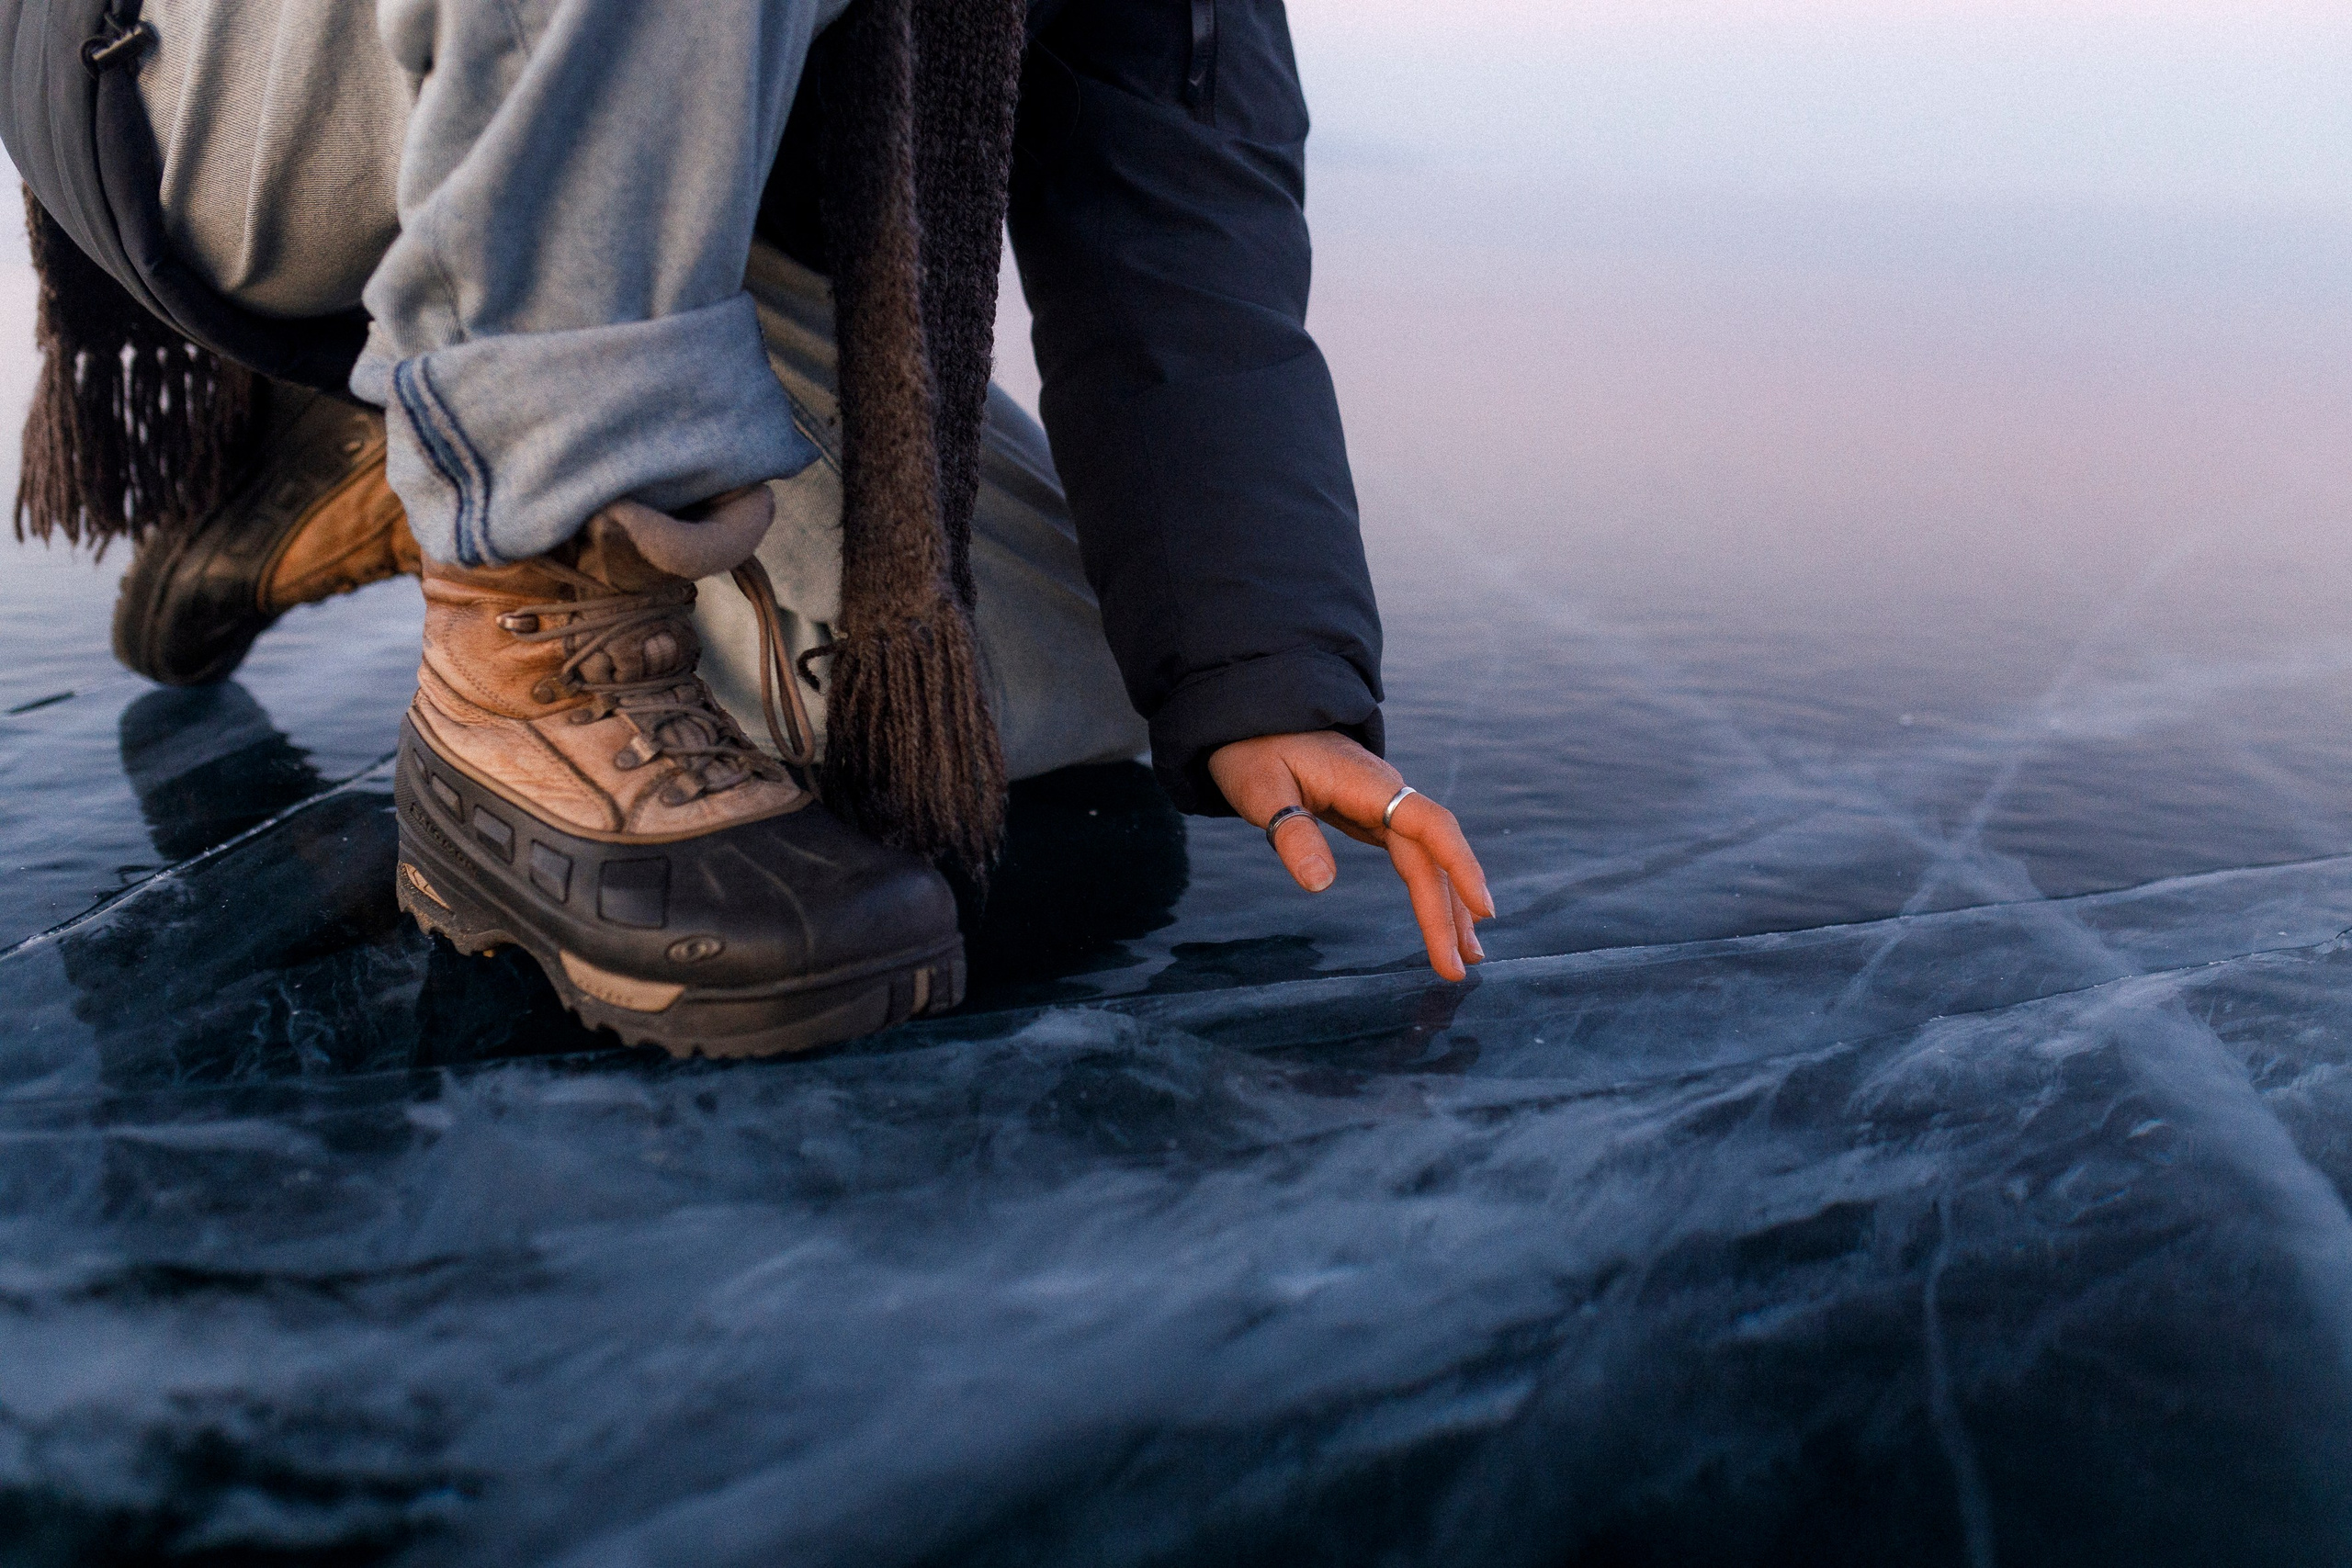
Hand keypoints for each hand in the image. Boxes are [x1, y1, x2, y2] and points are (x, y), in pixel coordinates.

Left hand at [1207, 731, 1493, 981]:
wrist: (1253, 717)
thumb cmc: (1254, 750)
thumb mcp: (1261, 790)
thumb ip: (1291, 833)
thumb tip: (1321, 885)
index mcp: (1369, 785)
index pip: (1431, 827)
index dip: (1461, 867)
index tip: (1483, 910)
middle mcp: (1388, 795)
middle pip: (1432, 857)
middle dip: (1450, 913)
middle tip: (1458, 970)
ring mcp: (1384, 805)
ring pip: (1429, 860)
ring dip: (1449, 907)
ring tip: (1464, 958)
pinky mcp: (1374, 816)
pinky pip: (1414, 857)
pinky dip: (1430, 890)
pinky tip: (1441, 918)